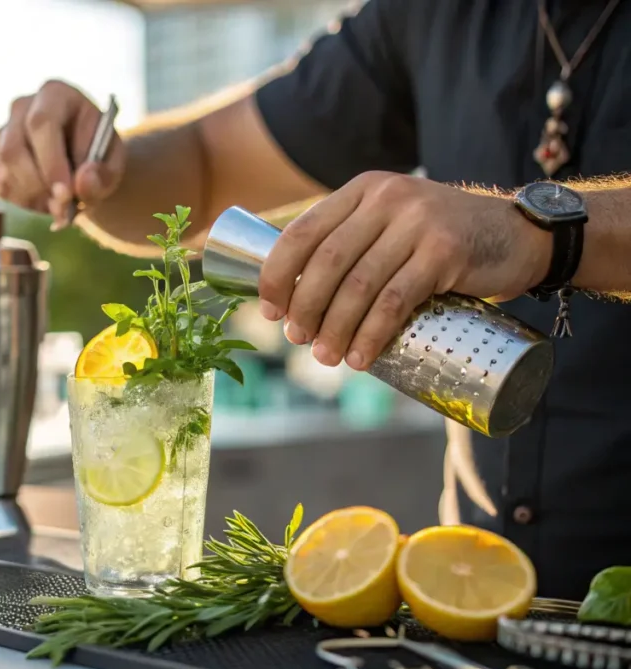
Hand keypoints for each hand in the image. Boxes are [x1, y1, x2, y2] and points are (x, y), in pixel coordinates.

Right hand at [0, 80, 125, 225]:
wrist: (85, 163)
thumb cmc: (99, 155)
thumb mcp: (113, 163)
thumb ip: (104, 174)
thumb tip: (83, 184)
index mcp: (55, 94)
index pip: (42, 123)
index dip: (51, 161)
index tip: (66, 193)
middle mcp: (22, 108)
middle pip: (14, 149)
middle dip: (39, 185)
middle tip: (63, 210)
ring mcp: (5, 132)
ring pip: (5, 170)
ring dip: (34, 197)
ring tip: (62, 206)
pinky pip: (3, 185)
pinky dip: (26, 202)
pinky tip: (47, 201)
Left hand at [257, 171, 551, 370]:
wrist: (518, 235)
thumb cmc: (441, 241)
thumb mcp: (391, 225)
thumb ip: (352, 244)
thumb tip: (295, 299)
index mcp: (361, 191)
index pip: (301, 232)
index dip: (276, 275)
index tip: (270, 311)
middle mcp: (385, 199)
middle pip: (326, 262)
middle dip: (304, 308)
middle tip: (298, 340)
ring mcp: (417, 222)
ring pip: (358, 285)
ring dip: (335, 328)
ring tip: (325, 358)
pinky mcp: (445, 251)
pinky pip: (395, 299)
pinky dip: (372, 333)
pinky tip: (361, 356)